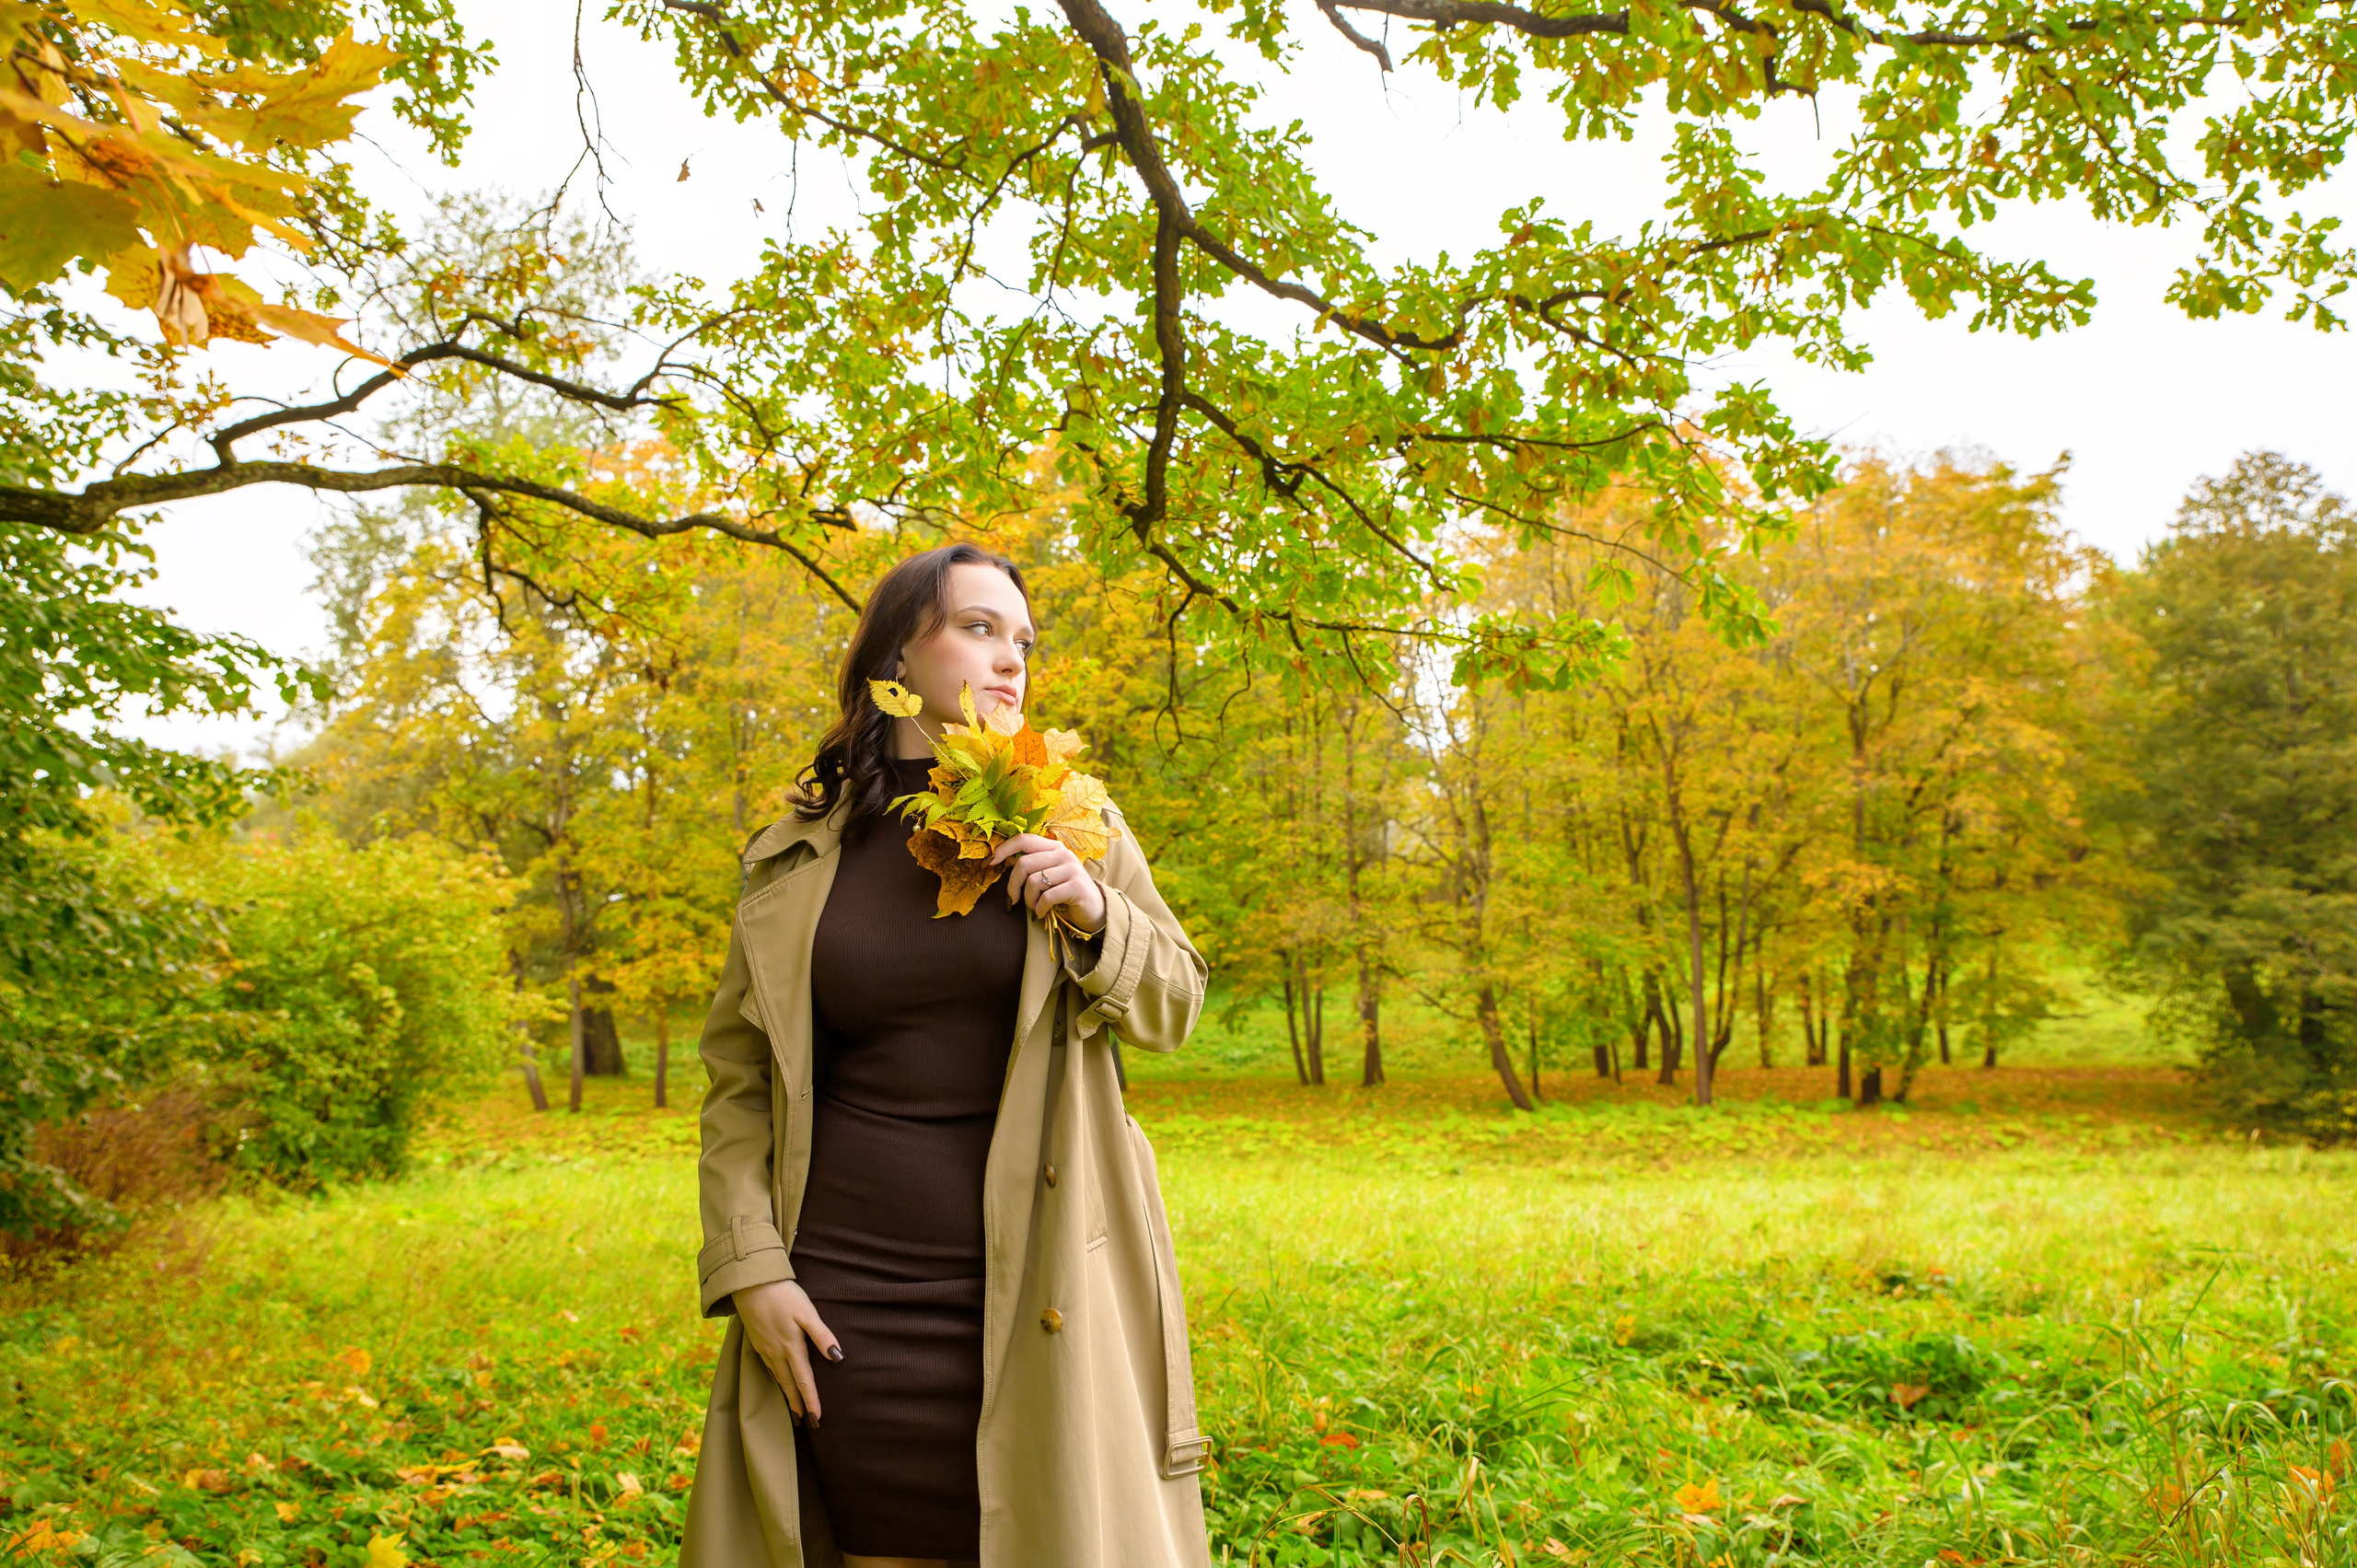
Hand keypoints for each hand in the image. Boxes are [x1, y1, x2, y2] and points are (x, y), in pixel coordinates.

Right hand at [734, 1278, 840, 1424]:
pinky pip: (768, 1367)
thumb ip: (821, 1335)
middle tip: (805, 1422)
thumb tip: (837, 1357)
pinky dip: (776, 1379)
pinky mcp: (757, 1341)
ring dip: (786, 1394)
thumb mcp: (807, 1312)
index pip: (804, 1381)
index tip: (817, 1418)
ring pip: (778, 1377)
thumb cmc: (784, 1295)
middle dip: (798, 1404)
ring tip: (793, 1408)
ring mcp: (764, 1348)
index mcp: (791, 1347)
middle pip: (789, 1384)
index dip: (811, 1400)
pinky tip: (778, 1380)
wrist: (751, 1284)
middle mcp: (776, 1352)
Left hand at [990, 833, 1105, 932]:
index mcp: (1054, 847)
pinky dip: (1039, 908)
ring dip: (1028, 900)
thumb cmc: (1064, 891)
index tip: (992, 862)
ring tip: (1035, 906)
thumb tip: (1000, 859)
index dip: (1004, 849)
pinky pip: (1046, 897)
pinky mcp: (1076, 886)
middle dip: (1013, 885)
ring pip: (1033, 882)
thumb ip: (1031, 863)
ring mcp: (1071, 869)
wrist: (1094, 908)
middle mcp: (1063, 854)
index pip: (1024, 839)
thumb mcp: (1048, 872)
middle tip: (1014, 898)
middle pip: (1024, 864)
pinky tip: (1042, 912)